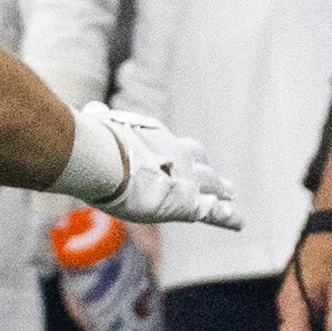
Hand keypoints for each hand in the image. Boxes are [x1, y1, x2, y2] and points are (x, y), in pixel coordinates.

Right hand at [58, 102, 242, 229]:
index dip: (176, 151)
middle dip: (205, 170)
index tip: (181, 153)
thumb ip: (98, 119)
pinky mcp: (189, 203)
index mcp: (154, 138)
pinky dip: (228, 216)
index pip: (171, 144)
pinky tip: (239, 222)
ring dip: (223, 192)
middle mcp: (177, 155)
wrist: (107, 161)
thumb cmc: (96, 143)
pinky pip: (215, 211)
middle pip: (198, 162)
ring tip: (232, 196)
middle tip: (216, 176)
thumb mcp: (97, 126)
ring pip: (212, 185)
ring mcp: (187, 179)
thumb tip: (92, 108)